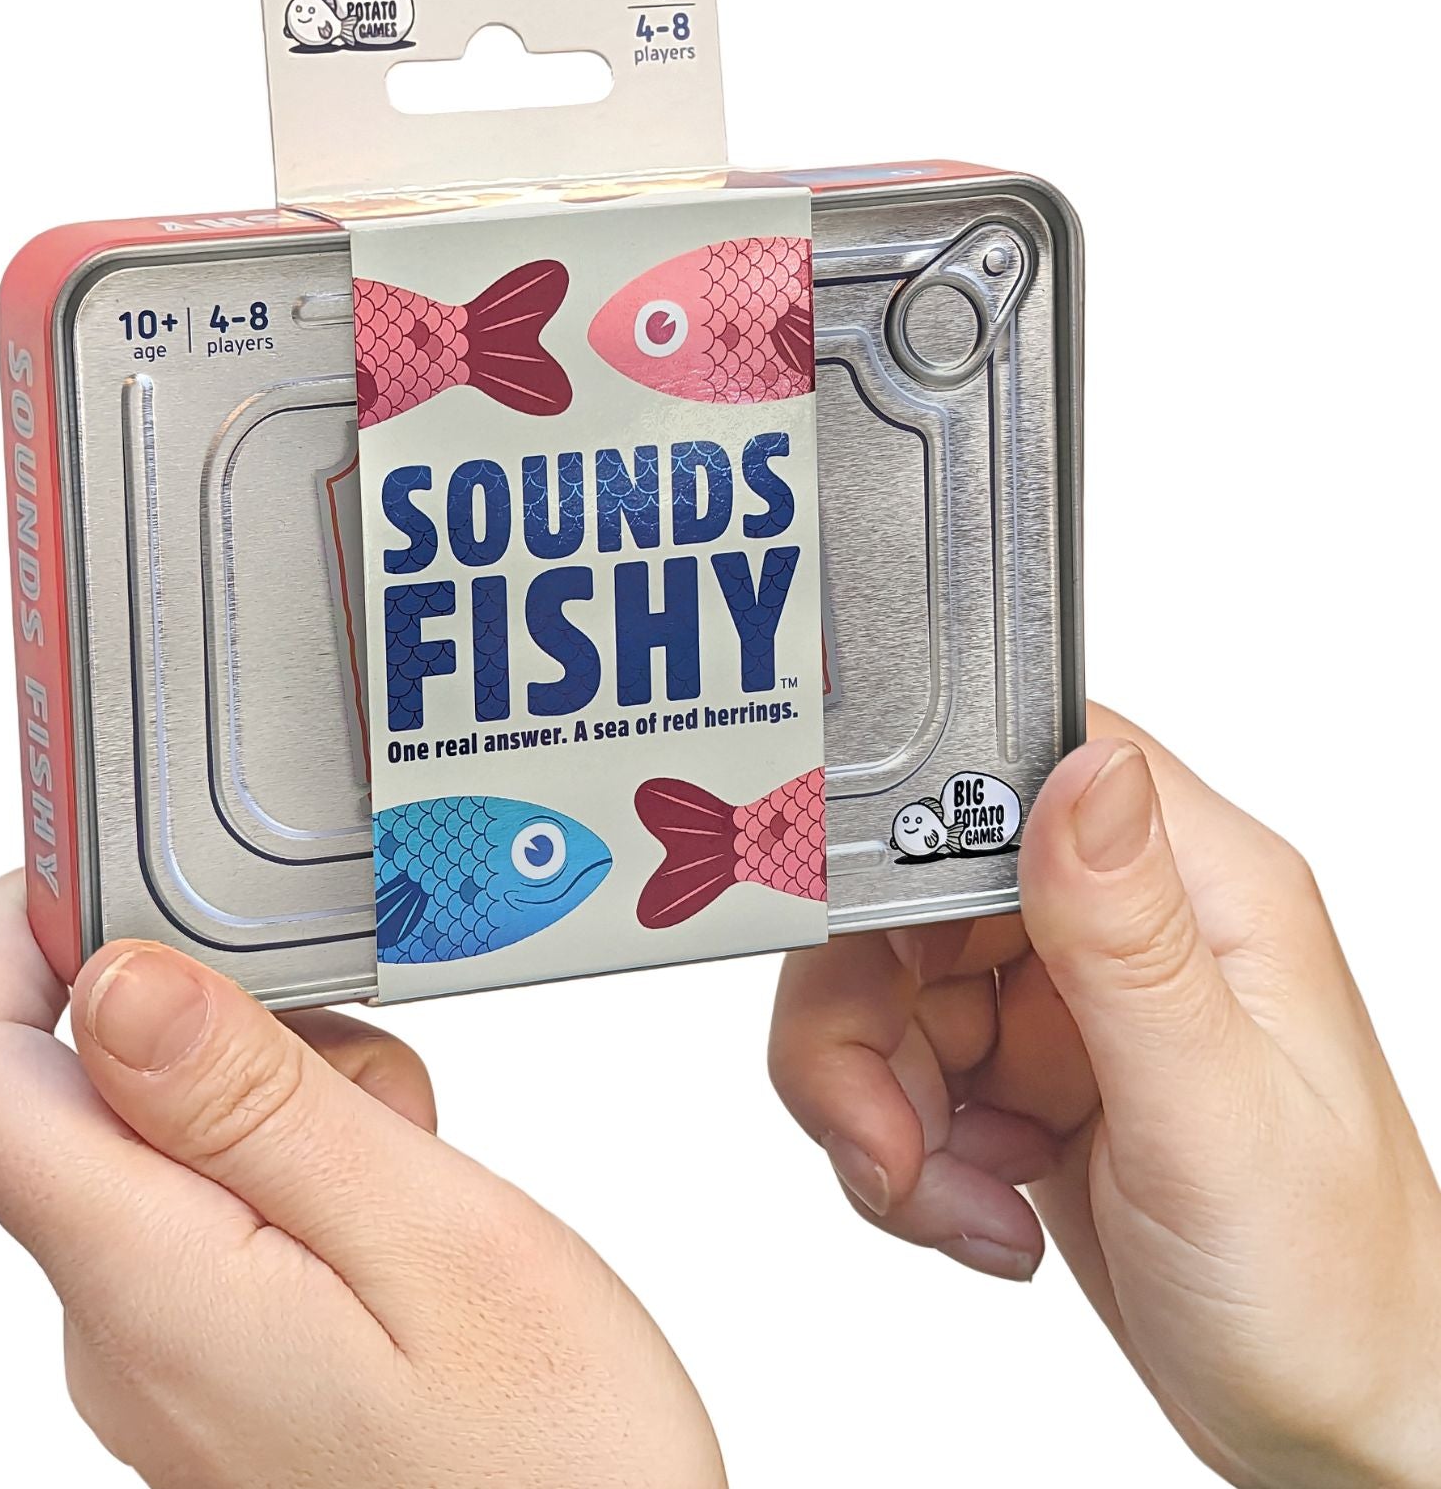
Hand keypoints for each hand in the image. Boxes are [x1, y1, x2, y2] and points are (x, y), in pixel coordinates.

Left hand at [0, 875, 723, 1488]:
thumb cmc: (550, 1464)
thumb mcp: (434, 1243)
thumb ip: (259, 1109)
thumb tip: (114, 978)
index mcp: (149, 1285)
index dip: (7, 934)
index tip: (107, 858)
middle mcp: (120, 1325)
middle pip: (79, 1085)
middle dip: (214, 1012)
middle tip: (362, 1037)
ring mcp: (165, 1352)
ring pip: (163, 1135)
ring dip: (278, 1086)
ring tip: (414, 1142)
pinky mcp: (218, 1357)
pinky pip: (212, 1201)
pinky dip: (300, 1150)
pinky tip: (404, 1193)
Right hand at [769, 705, 1440, 1487]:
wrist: (1333, 1428)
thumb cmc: (1331, 1290)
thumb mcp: (1214, 1113)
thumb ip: (1131, 936)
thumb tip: (1081, 771)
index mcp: (1200, 890)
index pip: (1012, 776)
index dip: (904, 836)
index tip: (862, 949)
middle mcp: (1126, 926)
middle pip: (907, 895)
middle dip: (863, 1023)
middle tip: (890, 1138)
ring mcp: (1069, 1002)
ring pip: (884, 990)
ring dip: (881, 1107)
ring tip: (956, 1200)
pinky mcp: (1028, 1072)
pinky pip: (899, 1068)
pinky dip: (905, 1151)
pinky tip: (980, 1211)